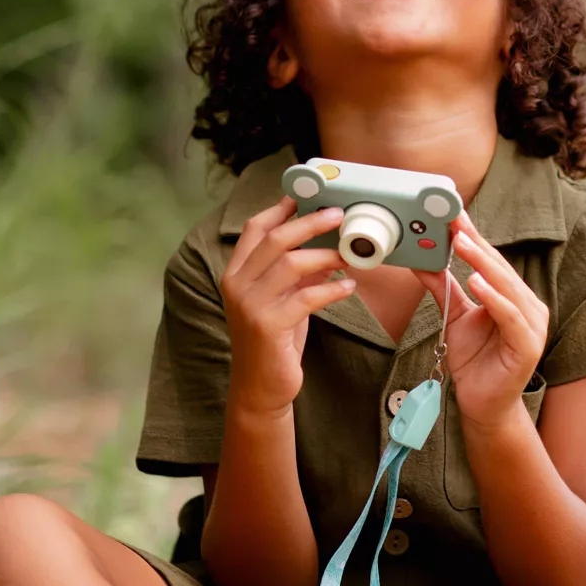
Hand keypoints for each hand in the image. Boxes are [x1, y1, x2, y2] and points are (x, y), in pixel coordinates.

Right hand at [220, 196, 353, 417]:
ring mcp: (250, 305)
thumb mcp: (282, 301)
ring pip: (290, 264)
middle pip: (274, 239)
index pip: (254, 229)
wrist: (260, 388)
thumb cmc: (274, 342)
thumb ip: (295, 275)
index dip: (280, 209)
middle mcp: (237, 285)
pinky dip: (331, 289)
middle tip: (339, 215)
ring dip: (325, 255)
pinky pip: (306, 298)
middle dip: (309, 223)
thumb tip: (326, 247)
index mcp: (235, 274)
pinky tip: (348, 287)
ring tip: (350, 254)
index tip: (308, 197)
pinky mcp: (267, 326)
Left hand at [412, 209, 548, 429]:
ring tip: (462, 245)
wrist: (482, 404)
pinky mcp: (528, 346)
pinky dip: (494, 299)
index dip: (473, 238)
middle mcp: (527, 306)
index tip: (453, 216)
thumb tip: (423, 260)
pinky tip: (477, 284)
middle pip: (500, 269)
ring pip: (507, 288)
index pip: (491, 262)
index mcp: (513, 297)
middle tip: (454, 222)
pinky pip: (510, 316)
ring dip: (483, 265)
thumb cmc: (474, 361)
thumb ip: (444, 289)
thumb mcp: (454, 317)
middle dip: (476, 245)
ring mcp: (532, 325)